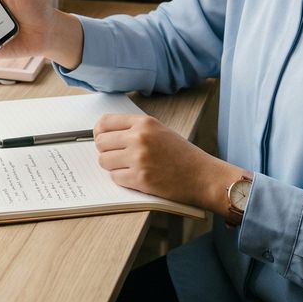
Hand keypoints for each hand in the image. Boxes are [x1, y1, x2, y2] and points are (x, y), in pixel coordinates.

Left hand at [93, 113, 244, 214]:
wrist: (203, 176)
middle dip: (106, 151)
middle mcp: (139, 137)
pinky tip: (136, 177)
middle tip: (117, 156)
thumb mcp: (160, 131)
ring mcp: (139, 158)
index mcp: (144, 122)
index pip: (105, 122)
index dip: (99, 132)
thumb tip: (105, 134)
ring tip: (128, 167)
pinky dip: (122, 179)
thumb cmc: (183, 155)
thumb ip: (135, 129)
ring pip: (104, 161)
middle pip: (101, 142)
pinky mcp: (140, 179)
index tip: (101, 138)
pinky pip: (115, 178)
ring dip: (112, 166)